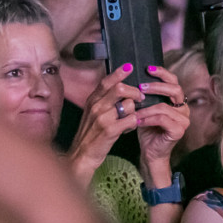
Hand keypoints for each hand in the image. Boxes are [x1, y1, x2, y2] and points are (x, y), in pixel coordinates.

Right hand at [68, 64, 141, 181]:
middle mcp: (96, 106)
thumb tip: (119, 86)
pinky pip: (131, 120)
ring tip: (130, 118)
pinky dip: (134, 122)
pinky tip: (130, 127)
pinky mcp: (109, 130)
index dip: (119, 73)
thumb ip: (103, 99)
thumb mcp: (93, 113)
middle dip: (135, 92)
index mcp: (92, 100)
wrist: (82, 155)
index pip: (106, 81)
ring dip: (134, 111)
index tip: (130, 66)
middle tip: (140, 98)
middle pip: (120, 88)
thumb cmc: (90, 134)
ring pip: (128, 104)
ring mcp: (102, 118)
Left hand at [135, 66, 189, 181]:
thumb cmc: (147, 129)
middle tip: (140, 87)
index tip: (148, 68)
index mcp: (177, 101)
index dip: (162, 73)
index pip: (174, 81)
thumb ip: (145, 95)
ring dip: (146, 108)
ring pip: (164, 106)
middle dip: (156, 87)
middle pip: (175, 89)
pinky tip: (137, 120)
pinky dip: (148, 119)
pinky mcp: (179, 131)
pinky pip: (162, 119)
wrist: (150, 152)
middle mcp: (184, 109)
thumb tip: (133, 77)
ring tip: (133, 110)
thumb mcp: (145, 108)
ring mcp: (184, 120)